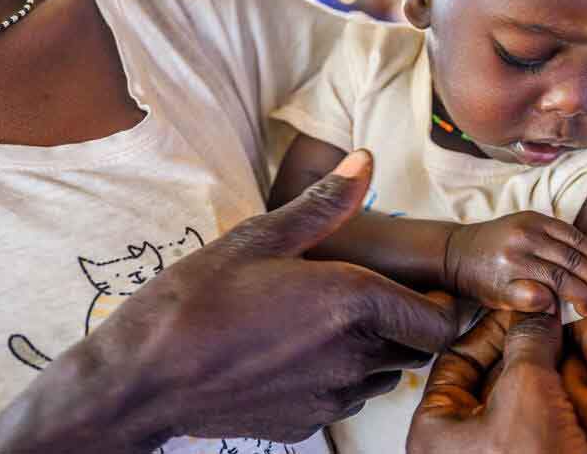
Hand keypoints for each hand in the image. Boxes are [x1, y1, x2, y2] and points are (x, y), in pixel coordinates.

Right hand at [0, 151, 458, 452]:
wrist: (142, 379)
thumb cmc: (196, 301)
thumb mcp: (259, 237)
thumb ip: (324, 203)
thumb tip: (365, 160)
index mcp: (353, 302)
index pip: (444, 321)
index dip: (444, 304)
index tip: (423, 286)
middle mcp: (353, 356)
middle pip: (416, 346)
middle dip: (405, 321)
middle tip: (368, 293)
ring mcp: (331, 398)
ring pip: (383, 374)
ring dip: (373, 349)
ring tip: (325, 321)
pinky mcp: (307, 425)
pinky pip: (345, 399)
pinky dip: (338, 377)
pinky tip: (295, 351)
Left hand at [408, 311, 586, 453]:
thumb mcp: (527, 393)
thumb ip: (528, 343)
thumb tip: (535, 314)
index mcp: (436, 431)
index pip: (456, 359)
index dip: (492, 326)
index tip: (521, 307)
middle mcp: (461, 449)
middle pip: (490, 378)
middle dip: (524, 348)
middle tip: (551, 322)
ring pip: (520, 401)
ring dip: (546, 373)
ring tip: (572, 347)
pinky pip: (542, 425)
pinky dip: (560, 401)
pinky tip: (584, 382)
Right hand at [445, 211, 586, 316]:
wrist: (454, 255)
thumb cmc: (495, 245)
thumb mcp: (523, 228)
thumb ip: (552, 239)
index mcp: (534, 221)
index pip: (578, 240)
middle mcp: (525, 237)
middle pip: (575, 262)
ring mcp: (514, 262)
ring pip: (563, 281)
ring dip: (582, 297)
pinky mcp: (504, 287)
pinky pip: (540, 298)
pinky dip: (553, 305)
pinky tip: (556, 309)